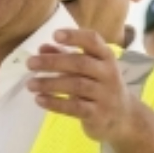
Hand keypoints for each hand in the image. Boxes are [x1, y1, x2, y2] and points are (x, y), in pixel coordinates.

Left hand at [25, 28, 136, 143]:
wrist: (123, 117)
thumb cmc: (100, 86)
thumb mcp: (87, 70)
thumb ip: (65, 57)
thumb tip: (42, 48)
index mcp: (105, 57)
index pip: (93, 41)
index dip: (75, 36)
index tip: (55, 35)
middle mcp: (108, 73)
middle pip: (80, 63)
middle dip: (53, 62)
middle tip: (30, 63)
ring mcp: (105, 95)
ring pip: (76, 85)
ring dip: (50, 84)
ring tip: (30, 84)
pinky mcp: (98, 114)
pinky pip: (75, 107)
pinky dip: (55, 103)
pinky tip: (39, 100)